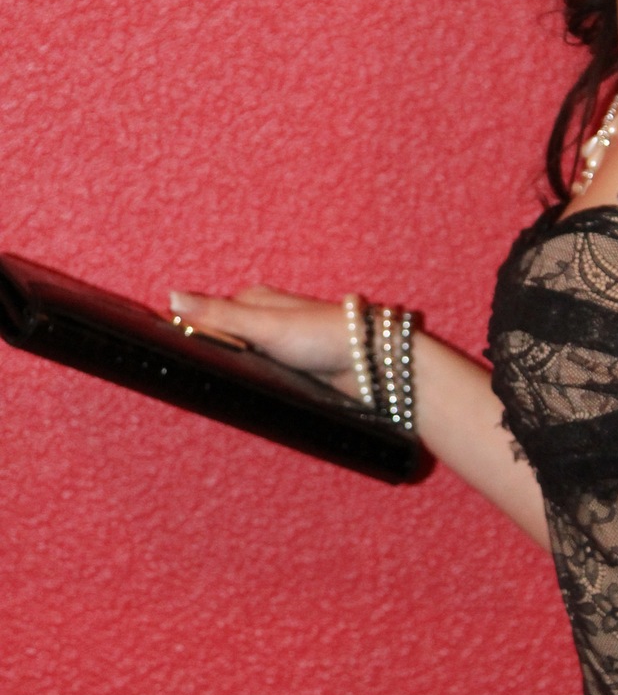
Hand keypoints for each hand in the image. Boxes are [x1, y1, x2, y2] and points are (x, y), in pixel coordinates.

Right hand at [167, 284, 359, 393]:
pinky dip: (247, 385)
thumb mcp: (266, 324)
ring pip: (237, 360)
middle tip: (187, 378)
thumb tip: (172, 297)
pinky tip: (242, 397)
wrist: (373, 366)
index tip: (167, 352)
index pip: (206, 314)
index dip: (186, 332)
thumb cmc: (324, 334)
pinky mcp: (289, 371)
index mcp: (254, 301)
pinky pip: (257, 378)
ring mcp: (277, 347)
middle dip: (205, 355)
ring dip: (227, 373)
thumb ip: (219, 314)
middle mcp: (264, 320)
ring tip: (210, 392)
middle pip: (220, 339)